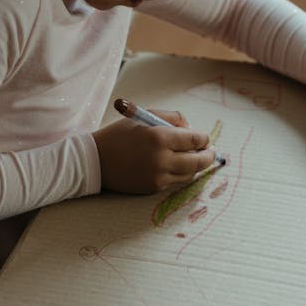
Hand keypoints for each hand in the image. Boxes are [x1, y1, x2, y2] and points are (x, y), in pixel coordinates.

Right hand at [92, 109, 216, 192]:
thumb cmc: (119, 135)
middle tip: (211, 152)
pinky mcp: (153, 188)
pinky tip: (179, 167)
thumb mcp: (144, 117)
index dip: (204, 139)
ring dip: (196, 166)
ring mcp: (158, 176)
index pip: (195, 139)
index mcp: (159, 137)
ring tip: (196, 159)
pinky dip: (181, 174)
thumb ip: (171, 118)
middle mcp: (161, 159)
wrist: (95, 161)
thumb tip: (192, 129)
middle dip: (208, 155)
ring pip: (190, 174)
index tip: (206, 138)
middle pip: (198, 161)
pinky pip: (176, 181)